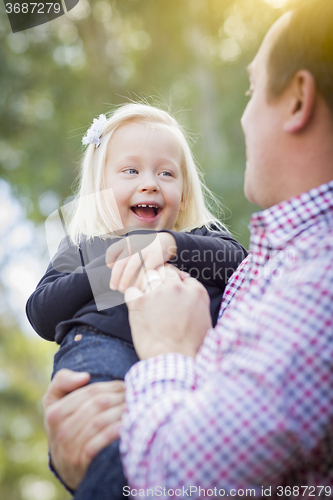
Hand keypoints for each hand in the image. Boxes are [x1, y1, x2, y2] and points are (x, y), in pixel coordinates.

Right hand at [43, 370, 125, 489]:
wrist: (65, 466)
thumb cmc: (65, 424)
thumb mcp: (55, 402)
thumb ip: (63, 381)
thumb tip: (84, 377)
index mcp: (54, 412)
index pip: (89, 392)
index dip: (110, 386)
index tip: (124, 385)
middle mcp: (60, 430)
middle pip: (97, 404)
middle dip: (119, 397)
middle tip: (134, 394)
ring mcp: (69, 448)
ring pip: (99, 422)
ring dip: (120, 412)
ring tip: (134, 407)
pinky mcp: (80, 462)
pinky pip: (99, 443)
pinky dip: (113, 432)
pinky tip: (126, 426)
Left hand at [106, 232, 176, 292]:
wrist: (166, 241)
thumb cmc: (146, 248)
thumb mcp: (133, 245)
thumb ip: (124, 254)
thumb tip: (114, 272)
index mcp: (126, 242)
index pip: (111, 251)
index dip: (109, 262)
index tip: (112, 269)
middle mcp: (134, 245)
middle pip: (120, 262)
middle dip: (115, 277)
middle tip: (113, 287)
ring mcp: (144, 250)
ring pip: (131, 267)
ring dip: (125, 280)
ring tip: (123, 290)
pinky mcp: (155, 257)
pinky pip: (145, 271)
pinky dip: (141, 281)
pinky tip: (139, 288)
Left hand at [124, 266, 211, 359]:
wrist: (176, 361)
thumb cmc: (191, 347)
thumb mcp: (203, 318)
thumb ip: (194, 299)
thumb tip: (185, 285)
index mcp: (196, 292)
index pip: (180, 275)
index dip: (172, 282)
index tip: (168, 292)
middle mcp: (178, 288)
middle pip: (163, 271)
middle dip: (158, 280)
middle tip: (155, 296)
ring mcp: (158, 293)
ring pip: (147, 276)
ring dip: (145, 287)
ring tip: (146, 303)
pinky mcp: (140, 302)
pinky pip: (131, 290)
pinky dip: (131, 299)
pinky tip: (136, 310)